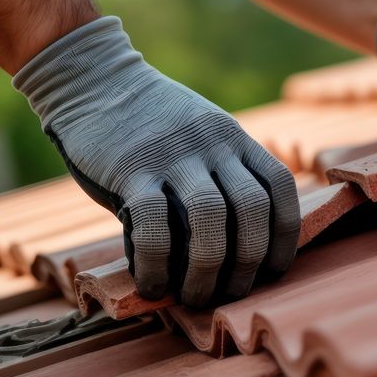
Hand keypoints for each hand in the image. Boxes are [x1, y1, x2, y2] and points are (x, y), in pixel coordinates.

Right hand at [15, 17, 298, 305]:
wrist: (92, 80)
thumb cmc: (147, 124)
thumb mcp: (198, 136)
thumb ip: (216, 178)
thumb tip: (226, 254)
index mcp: (234, 138)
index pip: (279, 187)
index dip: (284, 236)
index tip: (273, 271)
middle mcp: (213, 144)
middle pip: (251, 209)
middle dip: (247, 262)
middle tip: (230, 294)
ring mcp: (174, 154)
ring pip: (210, 219)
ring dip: (207, 269)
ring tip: (194, 297)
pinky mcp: (131, 168)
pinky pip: (154, 223)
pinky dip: (157, 263)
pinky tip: (153, 284)